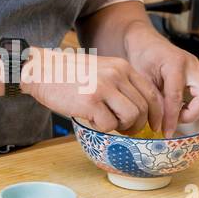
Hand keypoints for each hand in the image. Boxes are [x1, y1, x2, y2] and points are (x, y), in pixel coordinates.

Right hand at [22, 47, 162, 134]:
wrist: (41, 70)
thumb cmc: (70, 75)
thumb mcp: (101, 71)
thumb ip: (119, 85)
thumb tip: (138, 113)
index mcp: (122, 67)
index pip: (151, 93)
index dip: (156, 114)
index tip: (154, 126)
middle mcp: (117, 74)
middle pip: (144, 108)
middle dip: (138, 125)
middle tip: (126, 130)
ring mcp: (104, 87)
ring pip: (131, 117)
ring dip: (122, 127)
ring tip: (107, 123)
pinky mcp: (91, 101)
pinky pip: (108, 124)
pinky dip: (101, 127)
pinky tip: (90, 119)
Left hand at [125, 30, 198, 135]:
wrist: (146, 42)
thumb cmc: (142, 58)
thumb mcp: (141, 78)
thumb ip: (153, 99)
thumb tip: (162, 121)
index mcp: (175, 64)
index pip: (177, 97)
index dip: (171, 118)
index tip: (166, 132)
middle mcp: (193, 65)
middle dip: (192, 113)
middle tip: (176, 119)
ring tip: (185, 111)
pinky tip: (195, 104)